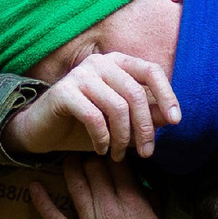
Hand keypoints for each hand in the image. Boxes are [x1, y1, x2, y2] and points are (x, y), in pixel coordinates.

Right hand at [4, 52, 179, 161]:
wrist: (42, 131)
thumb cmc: (84, 126)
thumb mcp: (120, 122)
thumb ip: (144, 116)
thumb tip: (171, 117)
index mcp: (117, 63)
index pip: (151, 70)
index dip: (167, 95)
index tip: (175, 121)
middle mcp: (99, 63)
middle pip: (136, 94)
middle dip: (145, 128)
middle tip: (145, 153)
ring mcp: (80, 75)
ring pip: (117, 107)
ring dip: (122, 138)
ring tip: (118, 155)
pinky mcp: (63, 92)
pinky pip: (94, 118)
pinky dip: (102, 139)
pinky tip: (101, 150)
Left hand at [30, 156, 171, 218]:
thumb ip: (149, 203)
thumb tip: (142, 187)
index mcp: (132, 201)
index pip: (117, 166)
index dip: (111, 155)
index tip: (108, 152)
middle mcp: (108, 206)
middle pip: (94, 169)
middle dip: (90, 158)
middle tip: (86, 153)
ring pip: (76, 184)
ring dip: (70, 168)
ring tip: (66, 160)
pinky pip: (54, 217)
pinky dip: (42, 200)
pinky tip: (34, 186)